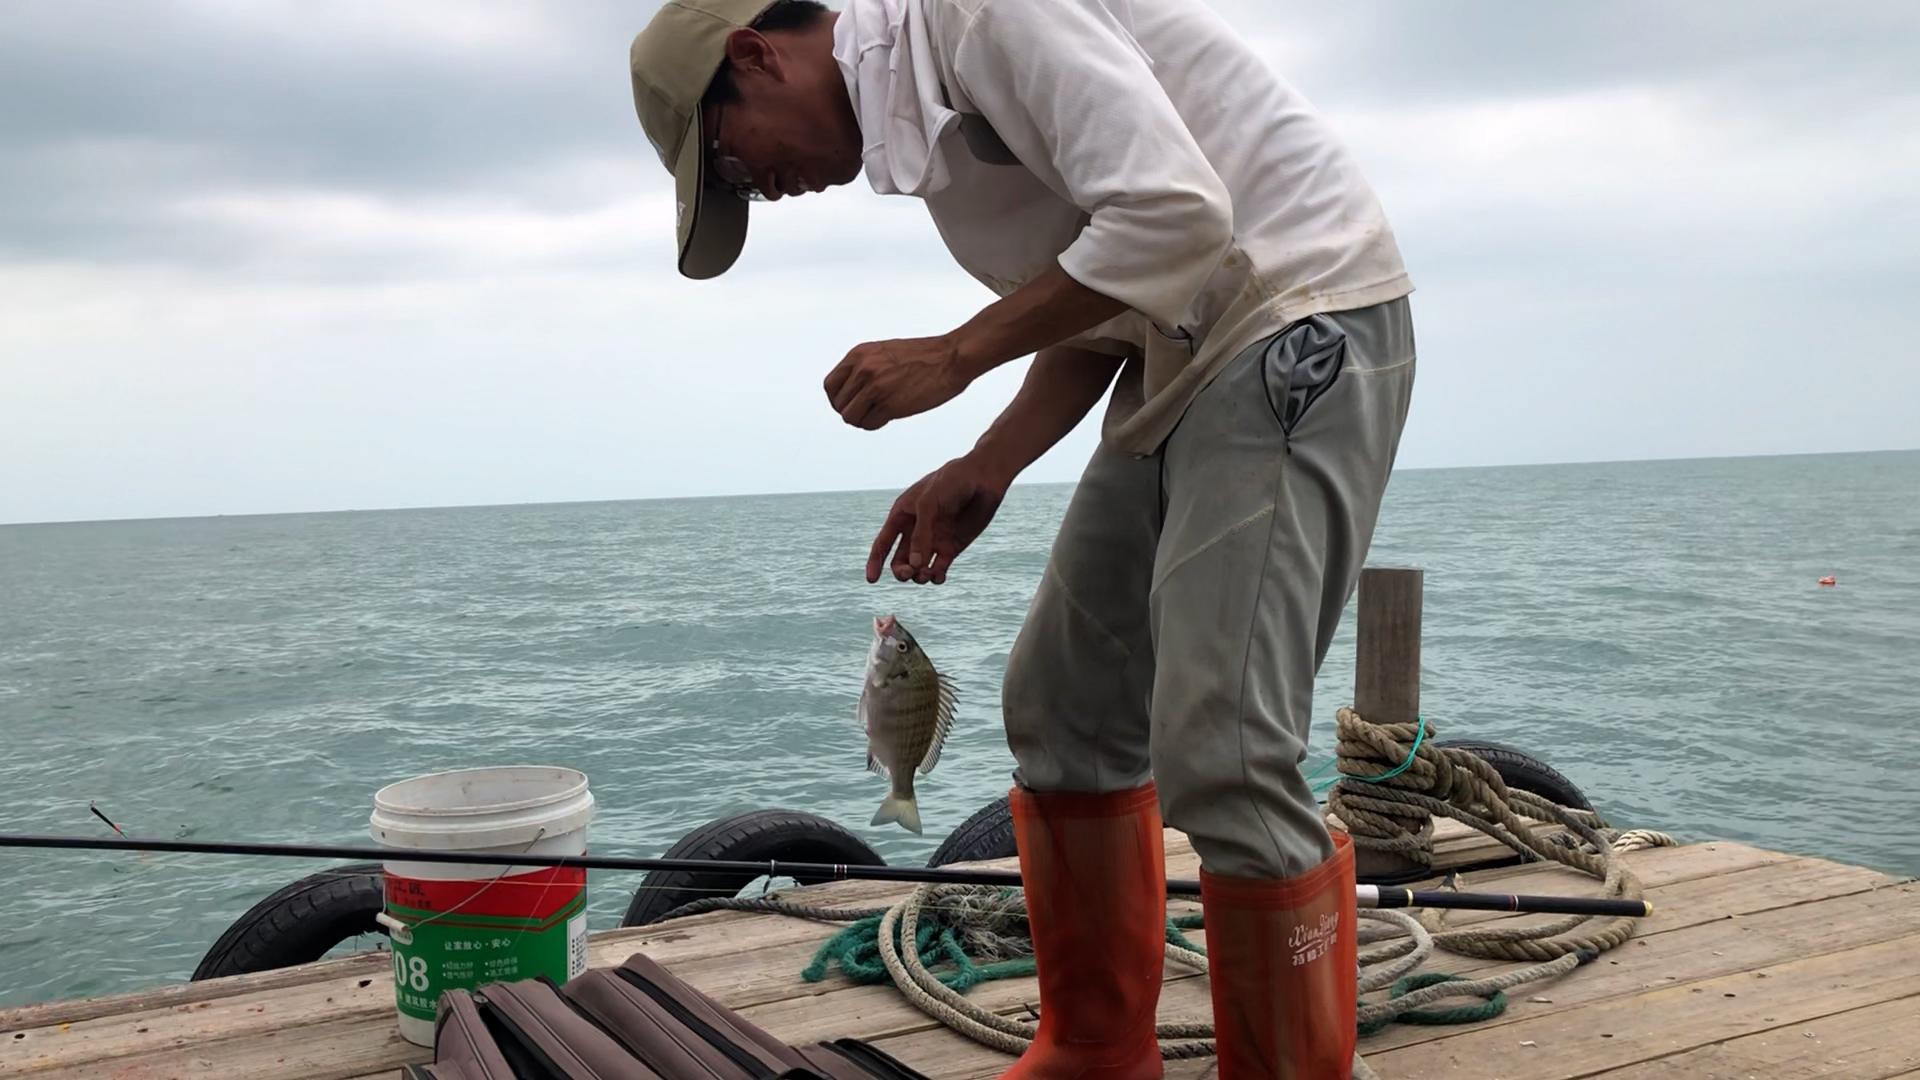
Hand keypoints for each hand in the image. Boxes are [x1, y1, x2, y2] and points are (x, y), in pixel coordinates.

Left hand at [824, 335, 971, 429]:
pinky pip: (869, 424)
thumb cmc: (924, 356)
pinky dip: (876, 424)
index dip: (838, 399)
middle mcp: (863, 369)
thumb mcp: (885, 352)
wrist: (952, 357)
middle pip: (839, 405)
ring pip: (850, 417)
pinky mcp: (889, 404)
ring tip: (879, 414)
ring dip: (863, 420)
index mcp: (859, 354)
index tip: (851, 404)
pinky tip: (889, 416)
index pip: (830, 386)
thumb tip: (851, 392)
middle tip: (869, 411)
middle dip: (852, 411)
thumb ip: (865, 367)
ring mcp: (875, 387)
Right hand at [866, 454, 1012, 583]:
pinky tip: (938, 576)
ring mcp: (933, 540)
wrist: (982, 479)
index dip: (875, 562)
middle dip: (901, 572)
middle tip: (910, 572)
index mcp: (902, 515)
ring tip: (928, 573)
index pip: (883, 543)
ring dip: (919, 576)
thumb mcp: (929, 505)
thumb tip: (915, 566)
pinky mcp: (951, 547)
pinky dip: (936, 577)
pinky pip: (938, 569)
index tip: (872, 580)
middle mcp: (915, 530)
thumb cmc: (951, 483)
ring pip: (918, 568)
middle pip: (899, 561)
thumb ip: (921, 535)